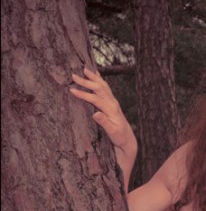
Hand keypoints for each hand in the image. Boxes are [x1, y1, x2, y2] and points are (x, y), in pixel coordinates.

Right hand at [70, 67, 136, 188]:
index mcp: (112, 110)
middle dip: (86, 81)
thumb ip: (104, 123)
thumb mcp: (112, 133)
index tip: (71, 90)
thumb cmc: (119, 139)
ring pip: (104, 86)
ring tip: (84, 69)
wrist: (128, 141)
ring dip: (94, 78)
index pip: (96, 99)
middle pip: (100, 89)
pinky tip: (96, 75)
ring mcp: (113, 103)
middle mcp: (113, 104)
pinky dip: (100, 81)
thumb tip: (95, 113)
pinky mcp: (112, 104)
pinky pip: (106, 89)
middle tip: (72, 75)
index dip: (84, 94)